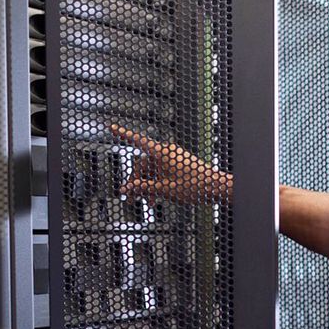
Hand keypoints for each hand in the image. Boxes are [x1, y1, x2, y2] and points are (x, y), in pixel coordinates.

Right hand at [110, 124, 232, 204]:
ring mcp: (174, 158)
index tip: (112, 128)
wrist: (216, 187)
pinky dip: (158, 182)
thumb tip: (128, 189)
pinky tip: (158, 196)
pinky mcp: (180, 164)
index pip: (138, 141)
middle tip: (134, 196)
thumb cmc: (196, 185)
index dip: (124, 135)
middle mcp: (167, 152)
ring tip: (149, 201)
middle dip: (138, 181)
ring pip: (154, 170)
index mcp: (162, 152)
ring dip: (149, 185)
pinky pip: (163, 172)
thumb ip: (143, 188)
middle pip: (144, 164)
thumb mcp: (164, 189)